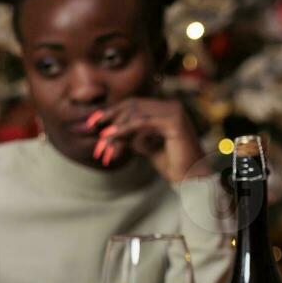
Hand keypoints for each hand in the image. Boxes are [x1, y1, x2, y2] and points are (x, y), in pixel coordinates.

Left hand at [88, 98, 207, 183]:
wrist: (191, 178)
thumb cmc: (171, 164)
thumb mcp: (145, 146)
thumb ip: (131, 135)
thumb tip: (108, 131)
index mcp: (167, 109)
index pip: (134, 104)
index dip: (112, 110)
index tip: (92, 121)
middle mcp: (172, 106)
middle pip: (132, 105)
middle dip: (110, 117)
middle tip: (91, 129)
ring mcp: (174, 111)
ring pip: (135, 113)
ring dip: (115, 127)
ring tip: (102, 140)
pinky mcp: (174, 121)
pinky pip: (141, 122)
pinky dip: (123, 129)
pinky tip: (111, 136)